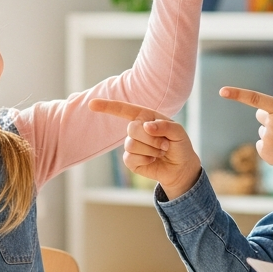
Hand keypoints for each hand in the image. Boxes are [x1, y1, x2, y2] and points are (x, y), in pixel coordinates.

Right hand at [88, 99, 202, 198]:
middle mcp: (136, 129)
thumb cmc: (179, 145)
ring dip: (151, 150)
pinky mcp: (130, 160)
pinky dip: (146, 159)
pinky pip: (130, 158)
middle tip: (164, 144)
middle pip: (132, 128)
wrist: (180, 167)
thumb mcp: (179, 132)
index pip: (123, 110)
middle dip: (151, 138)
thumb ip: (165, 126)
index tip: (92, 104)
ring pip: (132, 144)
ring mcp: (131, 144)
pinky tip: (153, 159)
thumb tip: (146, 126)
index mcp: (145, 117)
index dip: (107, 106)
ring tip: (160, 151)